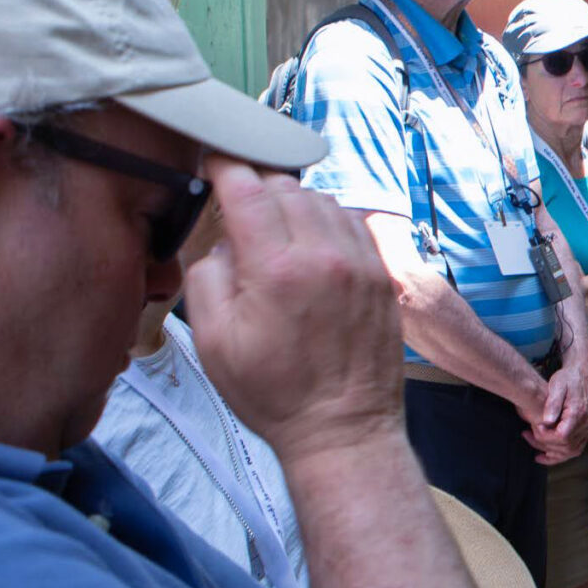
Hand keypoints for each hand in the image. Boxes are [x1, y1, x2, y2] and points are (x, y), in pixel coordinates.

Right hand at [187, 160, 404, 461]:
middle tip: (240, 205)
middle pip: (286, 186)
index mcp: (276, 269)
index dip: (227, 164)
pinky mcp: (381, 274)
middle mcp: (323, 255)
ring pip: (322, 199)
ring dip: (294, 202)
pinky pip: (351, 222)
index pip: (248, 187)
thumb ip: (207, 274)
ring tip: (274, 228)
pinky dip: (327, 220)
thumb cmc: (271, 392)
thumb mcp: (212, 340)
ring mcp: (359, 262)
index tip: (216, 158)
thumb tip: (224, 237)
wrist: (342, 428)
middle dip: (257, 186)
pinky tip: (311, 242)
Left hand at [528, 362, 587, 462]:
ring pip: (571, 451)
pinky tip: (545, 455)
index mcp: (578, 412)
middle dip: (544, 445)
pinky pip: (575, 449)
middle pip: (565, 446)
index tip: (533, 427)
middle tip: (527, 435)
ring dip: (551, 454)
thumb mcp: (557, 385)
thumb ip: (552, 403)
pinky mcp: (587, 431)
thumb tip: (546, 421)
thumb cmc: (567, 378)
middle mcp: (586, 423)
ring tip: (534, 449)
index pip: (562, 436)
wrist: (582, 374)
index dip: (545, 437)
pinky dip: (560, 455)